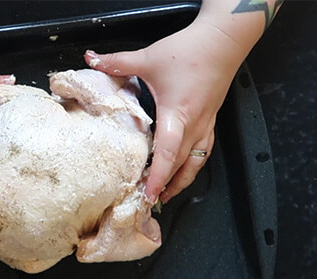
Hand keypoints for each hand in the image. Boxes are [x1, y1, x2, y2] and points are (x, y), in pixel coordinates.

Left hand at [85, 20, 244, 203]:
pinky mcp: (211, 120)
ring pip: (195, 162)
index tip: (146, 195)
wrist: (225, 39)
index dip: (157, 177)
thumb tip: (91, 58)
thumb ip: (118, 62)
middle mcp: (195, 125)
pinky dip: (192, 165)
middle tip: (148, 201)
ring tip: (165, 194)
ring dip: (181, 181)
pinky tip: (183, 169)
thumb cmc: (190, 50)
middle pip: (181, 166)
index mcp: (177, 114)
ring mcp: (206, 125)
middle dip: (165, 186)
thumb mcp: (149, 57)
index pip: (168, 154)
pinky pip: (203, 151)